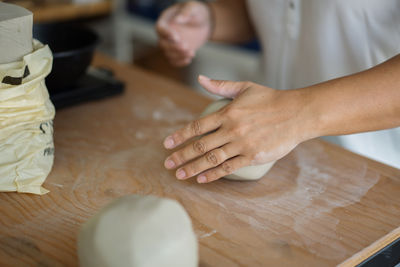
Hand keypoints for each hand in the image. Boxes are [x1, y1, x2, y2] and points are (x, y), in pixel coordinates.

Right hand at [156, 1, 211, 66]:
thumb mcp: (194, 8)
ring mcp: (170, 44)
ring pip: (168, 54)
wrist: (204, 23)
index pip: (160, 28)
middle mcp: (165, 34)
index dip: (166, 34)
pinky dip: (180, 62)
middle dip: (174, 47)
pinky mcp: (176, 52)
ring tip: (192, 53)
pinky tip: (189, 59)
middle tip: (186, 47)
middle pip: (162, 44)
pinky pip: (173, 61)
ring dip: (178, 56)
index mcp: (165, 20)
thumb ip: (186, 12)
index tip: (177, 38)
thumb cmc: (197, 12)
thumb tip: (177, 20)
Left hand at [163, 76, 313, 182]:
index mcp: (228, 112)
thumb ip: (220, 86)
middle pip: (200, 146)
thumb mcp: (245, 88)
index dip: (180, 136)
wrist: (298, 113)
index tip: (167, 144)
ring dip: (193, 168)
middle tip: (168, 163)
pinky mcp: (253, 157)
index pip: (197, 127)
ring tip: (179, 174)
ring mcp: (242, 144)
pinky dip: (213, 174)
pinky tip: (202, 179)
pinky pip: (229, 168)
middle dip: (181, 156)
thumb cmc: (271, 99)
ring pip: (211, 159)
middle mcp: (232, 130)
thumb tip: (200, 79)